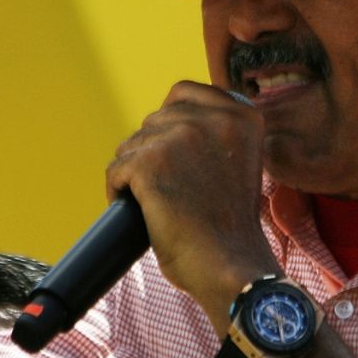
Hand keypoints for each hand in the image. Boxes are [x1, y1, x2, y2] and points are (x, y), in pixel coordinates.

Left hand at [107, 83, 280, 331]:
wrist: (230, 265)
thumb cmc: (230, 224)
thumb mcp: (237, 161)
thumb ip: (213, 133)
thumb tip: (165, 120)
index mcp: (241, 115)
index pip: (183, 93)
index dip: (171, 123)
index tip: (176, 157)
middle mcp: (213, 118)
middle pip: (153, 120)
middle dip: (152, 152)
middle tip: (172, 190)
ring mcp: (180, 137)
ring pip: (131, 146)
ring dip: (135, 175)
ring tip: (158, 205)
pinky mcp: (150, 162)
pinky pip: (116, 170)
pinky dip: (118, 192)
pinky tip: (139, 211)